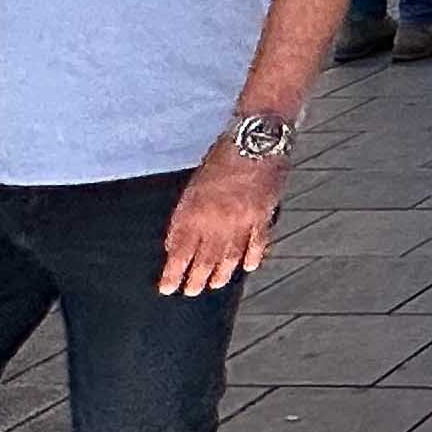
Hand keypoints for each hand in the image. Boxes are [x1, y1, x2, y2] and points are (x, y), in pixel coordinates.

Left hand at [157, 143, 286, 295]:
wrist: (255, 139)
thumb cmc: (223, 156)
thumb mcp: (193, 185)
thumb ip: (183, 216)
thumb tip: (174, 244)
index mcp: (195, 211)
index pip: (179, 252)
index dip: (173, 273)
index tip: (167, 288)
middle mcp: (217, 220)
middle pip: (204, 259)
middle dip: (195, 279)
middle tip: (191, 291)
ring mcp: (242, 220)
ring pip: (229, 256)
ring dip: (221, 274)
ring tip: (215, 284)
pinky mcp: (263, 215)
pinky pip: (257, 243)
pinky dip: (253, 257)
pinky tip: (249, 267)